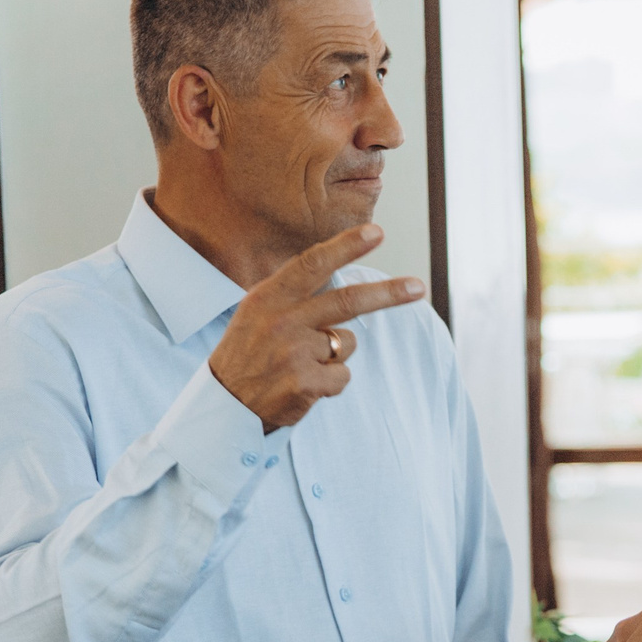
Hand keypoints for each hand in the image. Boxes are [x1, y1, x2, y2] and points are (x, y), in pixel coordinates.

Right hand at [206, 223, 425, 430]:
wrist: (223, 409)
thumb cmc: (246, 358)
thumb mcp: (256, 316)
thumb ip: (293, 297)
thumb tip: (339, 277)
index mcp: (268, 298)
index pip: (313, 264)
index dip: (346, 246)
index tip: (376, 232)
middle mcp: (281, 320)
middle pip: (347, 301)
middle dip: (388, 294)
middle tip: (418, 287)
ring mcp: (293, 352)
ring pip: (346, 343)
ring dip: (335, 356)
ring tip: (301, 366)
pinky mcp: (305, 383)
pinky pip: (343, 376)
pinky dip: (331, 384)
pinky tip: (303, 387)